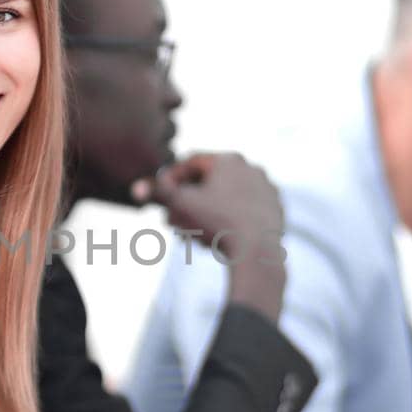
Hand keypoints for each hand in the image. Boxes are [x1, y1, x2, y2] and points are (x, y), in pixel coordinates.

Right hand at [133, 152, 282, 264]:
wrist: (258, 252)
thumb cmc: (217, 224)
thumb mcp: (181, 206)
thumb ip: (159, 194)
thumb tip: (135, 188)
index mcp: (228, 159)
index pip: (192, 162)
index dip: (172, 179)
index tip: (163, 197)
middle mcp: (251, 167)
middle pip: (210, 181)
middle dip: (189, 200)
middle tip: (173, 219)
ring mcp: (267, 188)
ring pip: (227, 196)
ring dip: (207, 211)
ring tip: (193, 234)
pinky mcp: (276, 208)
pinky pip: (245, 211)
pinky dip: (229, 220)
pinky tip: (218, 238)